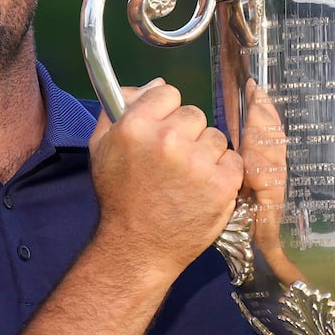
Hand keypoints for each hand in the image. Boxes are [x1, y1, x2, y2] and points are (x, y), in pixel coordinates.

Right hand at [89, 78, 243, 277]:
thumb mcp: (101, 149)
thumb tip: (152, 86)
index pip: (167, 92)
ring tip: (187, 179)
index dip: (165, 111)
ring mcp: (198, 162)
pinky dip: (222, 173)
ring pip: (215, 136)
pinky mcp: (222, 183)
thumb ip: (119, 109)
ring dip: (205, 154)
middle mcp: (168, 139)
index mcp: (136, 126)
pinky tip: (203, 189)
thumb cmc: (119, 199)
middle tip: (173, 162)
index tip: (162, 130)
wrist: (137, 248)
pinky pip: (233, 159)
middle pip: (194, 113)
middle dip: (186, 134)